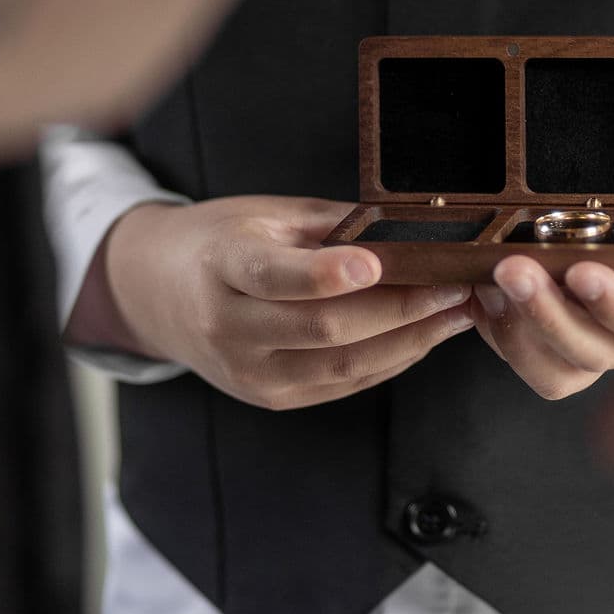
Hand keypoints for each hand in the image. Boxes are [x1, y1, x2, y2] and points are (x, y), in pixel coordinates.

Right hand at [71, 196, 478, 409]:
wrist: (156, 294)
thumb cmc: (217, 243)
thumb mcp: (262, 216)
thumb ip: (330, 224)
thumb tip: (409, 226)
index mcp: (220, 267)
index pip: (274, 276)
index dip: (325, 273)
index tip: (375, 263)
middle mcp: (230, 327)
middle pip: (324, 328)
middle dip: (401, 308)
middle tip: (455, 285)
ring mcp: (249, 372)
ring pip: (342, 366)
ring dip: (410, 340)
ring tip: (457, 313)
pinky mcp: (271, 397)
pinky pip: (343, 385)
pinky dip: (391, 360)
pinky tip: (425, 335)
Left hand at [471, 143, 613, 401]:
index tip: (582, 271)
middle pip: (594, 354)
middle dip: (548, 317)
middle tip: (512, 268)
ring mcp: (606, 336)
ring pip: (558, 370)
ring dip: (519, 332)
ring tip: (492, 283)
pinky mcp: (573, 328)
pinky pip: (530, 355)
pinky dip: (500, 330)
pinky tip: (482, 289)